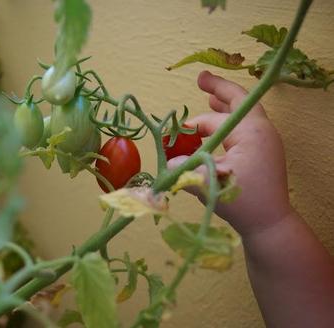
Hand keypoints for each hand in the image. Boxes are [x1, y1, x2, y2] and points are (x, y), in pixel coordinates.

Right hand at [168, 71, 291, 235]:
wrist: (270, 225)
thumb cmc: (243, 202)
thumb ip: (186, 169)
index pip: (214, 121)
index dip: (191, 127)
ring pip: (243, 113)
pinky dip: (230, 121)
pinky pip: (245, 127)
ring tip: (209, 95)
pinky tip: (217, 126)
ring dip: (224, 104)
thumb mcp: (210, 184)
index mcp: (251, 133)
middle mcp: (261, 131)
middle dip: (218, 88)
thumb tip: (168, 162)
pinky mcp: (263, 152)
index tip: (173, 137)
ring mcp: (265, 141)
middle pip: (239, 100)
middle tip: (200, 78)